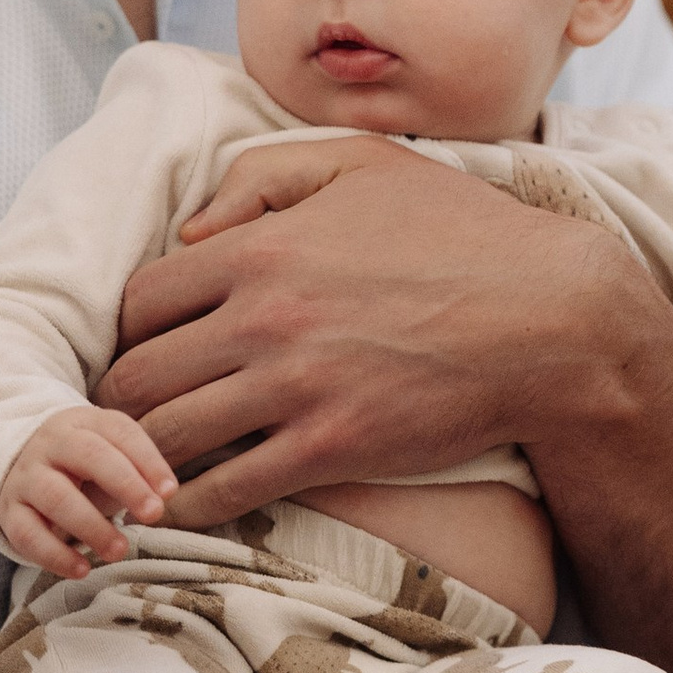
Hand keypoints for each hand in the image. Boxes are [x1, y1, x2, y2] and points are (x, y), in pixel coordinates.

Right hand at [0, 403, 173, 578]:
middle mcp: (52, 443)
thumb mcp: (111, 458)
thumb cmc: (82, 468)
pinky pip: (27, 533)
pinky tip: (82, 569)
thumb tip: (163, 496)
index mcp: (84, 423)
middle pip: (88, 454)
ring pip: (56, 496)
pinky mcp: (9, 511)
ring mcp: (26, 476)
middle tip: (154, 514)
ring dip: (91, 526)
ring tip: (119, 550)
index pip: (119, 431)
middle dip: (125, 484)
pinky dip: (55, 555)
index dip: (147, 461)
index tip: (169, 492)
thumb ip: (138, 472)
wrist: (19, 468)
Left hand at [94, 135, 643, 522]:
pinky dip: (190, 504)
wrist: (552, 320)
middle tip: (127, 419)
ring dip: (144, 457)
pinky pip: (225, 491)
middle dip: (119, 401)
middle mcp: (263, 318)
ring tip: (144, 466)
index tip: (142, 350)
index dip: (129, 330)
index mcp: (261, 248)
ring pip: (165, 437)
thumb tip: (191, 231)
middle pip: (135, 374)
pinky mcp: (331, 449)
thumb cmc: (464, 234)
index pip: (140, 299)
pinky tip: (185, 506)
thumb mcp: (366, 166)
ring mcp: (295, 387)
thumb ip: (264, 177)